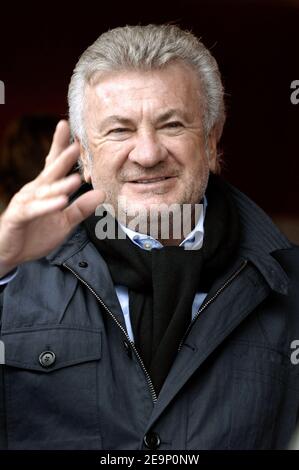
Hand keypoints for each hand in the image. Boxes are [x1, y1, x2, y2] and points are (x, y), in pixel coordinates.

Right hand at [0, 120, 104, 276]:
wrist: (9, 253)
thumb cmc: (35, 234)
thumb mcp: (65, 222)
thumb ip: (81, 208)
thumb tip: (101, 193)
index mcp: (45, 189)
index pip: (54, 165)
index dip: (61, 147)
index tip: (68, 127)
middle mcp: (34, 191)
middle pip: (50, 172)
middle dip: (63, 158)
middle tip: (76, 145)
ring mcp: (25, 203)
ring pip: (45, 192)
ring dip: (61, 185)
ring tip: (77, 179)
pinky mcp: (18, 217)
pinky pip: (34, 210)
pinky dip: (47, 206)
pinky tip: (61, 202)